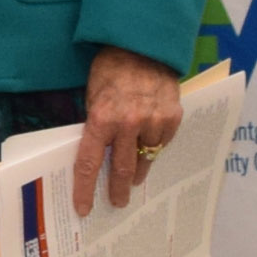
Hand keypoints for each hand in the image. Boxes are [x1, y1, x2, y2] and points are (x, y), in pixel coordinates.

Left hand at [75, 46, 182, 213]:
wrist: (142, 47)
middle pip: (121, 168)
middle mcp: (128, 124)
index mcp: (101, 119)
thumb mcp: (92, 97)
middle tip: (117, 202)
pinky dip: (154, 147)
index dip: (85, 189)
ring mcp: (154, 122)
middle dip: (117, 189)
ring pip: (146, 158)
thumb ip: (96, 125)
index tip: (83, 208)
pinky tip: (149, 145)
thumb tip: (96, 154)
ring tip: (133, 178)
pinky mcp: (173, 118)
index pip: (89, 163)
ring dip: (139, 168)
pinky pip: (162, 143)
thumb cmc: (110, 71)